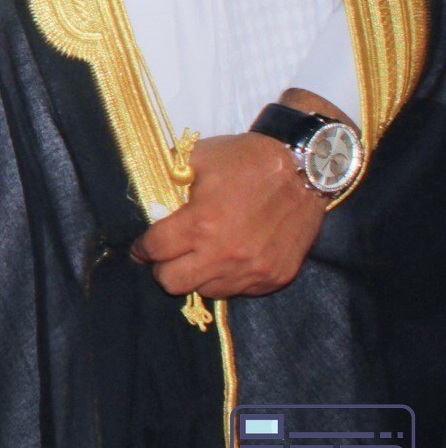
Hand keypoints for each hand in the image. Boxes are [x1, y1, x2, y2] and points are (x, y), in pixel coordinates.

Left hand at [131, 122, 327, 300]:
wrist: (307, 171)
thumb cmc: (249, 160)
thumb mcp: (199, 157)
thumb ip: (168, 178)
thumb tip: (146, 193)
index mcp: (200, 223)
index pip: (154, 250)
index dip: (141, 249)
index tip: (140, 248)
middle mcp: (224, 253)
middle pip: (172, 283)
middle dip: (162, 269)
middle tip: (168, 255)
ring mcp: (252, 270)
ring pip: (205, 291)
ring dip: (197, 275)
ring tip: (202, 255)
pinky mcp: (274, 278)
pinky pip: (238, 290)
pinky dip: (227, 278)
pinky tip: (229, 258)